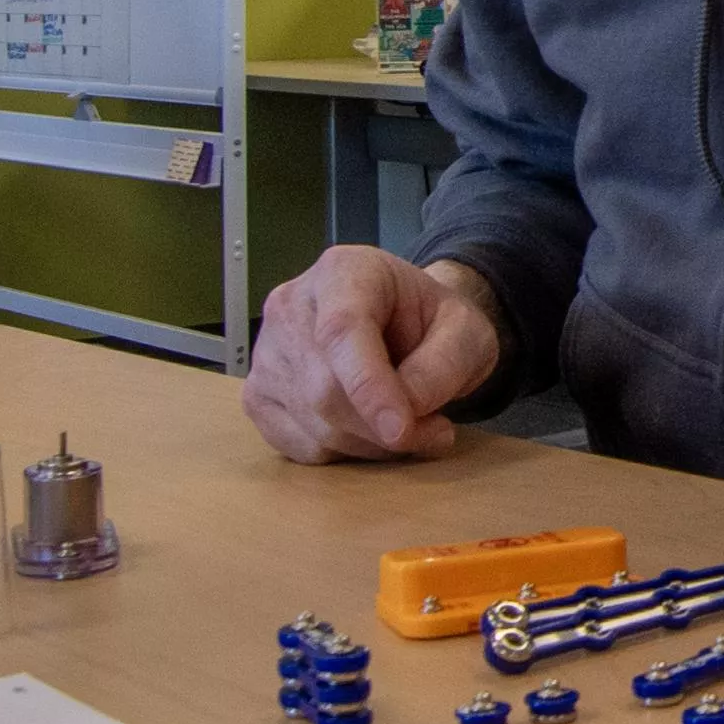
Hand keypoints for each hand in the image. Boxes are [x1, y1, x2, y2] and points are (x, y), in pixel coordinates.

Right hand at [244, 250, 500, 463]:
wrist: (407, 325)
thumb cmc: (433, 322)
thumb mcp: (465, 332)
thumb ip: (443, 366)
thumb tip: (404, 415)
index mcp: (343, 271)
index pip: (342, 331)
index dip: (370, 387)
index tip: (401, 430)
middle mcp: (290, 306)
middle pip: (325, 390)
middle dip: (383, 427)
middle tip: (436, 432)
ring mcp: (266, 353)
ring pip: (314, 425)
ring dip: (372, 445)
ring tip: (412, 425)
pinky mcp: (258, 397)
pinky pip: (301, 446)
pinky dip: (345, 453)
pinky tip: (371, 429)